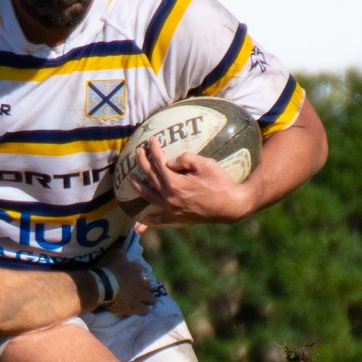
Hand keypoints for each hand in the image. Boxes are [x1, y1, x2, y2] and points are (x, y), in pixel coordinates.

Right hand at [101, 253, 155, 317]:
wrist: (103, 285)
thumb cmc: (108, 269)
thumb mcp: (115, 254)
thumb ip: (122, 249)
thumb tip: (128, 241)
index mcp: (136, 270)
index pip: (142, 271)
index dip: (140, 274)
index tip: (139, 277)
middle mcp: (141, 282)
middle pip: (149, 286)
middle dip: (147, 288)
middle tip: (144, 290)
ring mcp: (139, 296)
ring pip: (150, 298)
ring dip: (149, 299)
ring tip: (148, 301)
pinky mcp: (135, 307)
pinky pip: (144, 310)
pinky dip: (144, 309)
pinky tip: (145, 310)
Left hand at [129, 136, 250, 225]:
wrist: (232, 206)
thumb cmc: (221, 183)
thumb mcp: (206, 164)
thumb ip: (185, 159)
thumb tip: (169, 162)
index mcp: (174, 183)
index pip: (158, 163)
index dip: (154, 150)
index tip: (151, 140)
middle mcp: (168, 197)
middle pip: (150, 177)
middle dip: (142, 162)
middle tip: (138, 151)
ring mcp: (171, 209)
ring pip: (149, 196)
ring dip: (138, 186)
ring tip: (130, 178)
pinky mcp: (177, 218)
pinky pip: (159, 220)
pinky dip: (148, 220)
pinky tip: (141, 218)